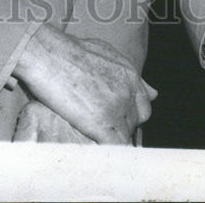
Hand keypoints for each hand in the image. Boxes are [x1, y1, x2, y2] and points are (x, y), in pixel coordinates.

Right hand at [13, 25, 155, 144]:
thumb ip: (128, 74)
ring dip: (112, 140)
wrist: (50, 55)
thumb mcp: (105, 53)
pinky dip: (108, 154)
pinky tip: (97, 154)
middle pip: (136, 122)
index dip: (129, 115)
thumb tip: (153, 92)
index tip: (116, 119)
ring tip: (95, 141)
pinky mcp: (102, 124)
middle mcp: (129, 91)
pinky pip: (115, 148)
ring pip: (126, 136)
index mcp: (130, 75)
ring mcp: (117, 108)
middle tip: (102, 128)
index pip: (143, 106)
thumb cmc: (70, 51)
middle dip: (122, 127)